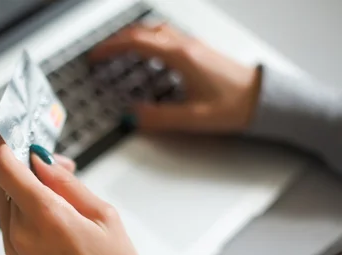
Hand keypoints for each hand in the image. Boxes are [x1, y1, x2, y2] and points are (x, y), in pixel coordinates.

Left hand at [0, 140, 142, 254]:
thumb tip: (41, 159)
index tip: (18, 130)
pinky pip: (11, 216)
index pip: (3, 165)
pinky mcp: (15, 254)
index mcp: (44, 216)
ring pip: (7, 195)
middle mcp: (20, 230)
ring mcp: (14, 244)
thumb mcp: (103, 216)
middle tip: (58, 164)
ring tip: (60, 188)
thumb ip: (67, 183)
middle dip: (26, 161)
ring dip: (26, 182)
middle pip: (5, 178)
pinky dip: (25, 202)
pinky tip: (52, 207)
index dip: (5, 141)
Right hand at [90, 24, 260, 132]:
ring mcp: (193, 46)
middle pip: (143, 31)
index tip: (95, 57)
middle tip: (101, 54)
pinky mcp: (199, 51)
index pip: (136, 43)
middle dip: (117, 40)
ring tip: (120, 49)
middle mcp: (185, 46)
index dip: (110, 48)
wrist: (263, 99)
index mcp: (180, 57)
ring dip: (133, 36)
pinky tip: (149, 55)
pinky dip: (149, 40)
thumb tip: (131, 116)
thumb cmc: (235, 105)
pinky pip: (167, 36)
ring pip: (155, 30)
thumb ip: (158, 118)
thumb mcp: (192, 118)